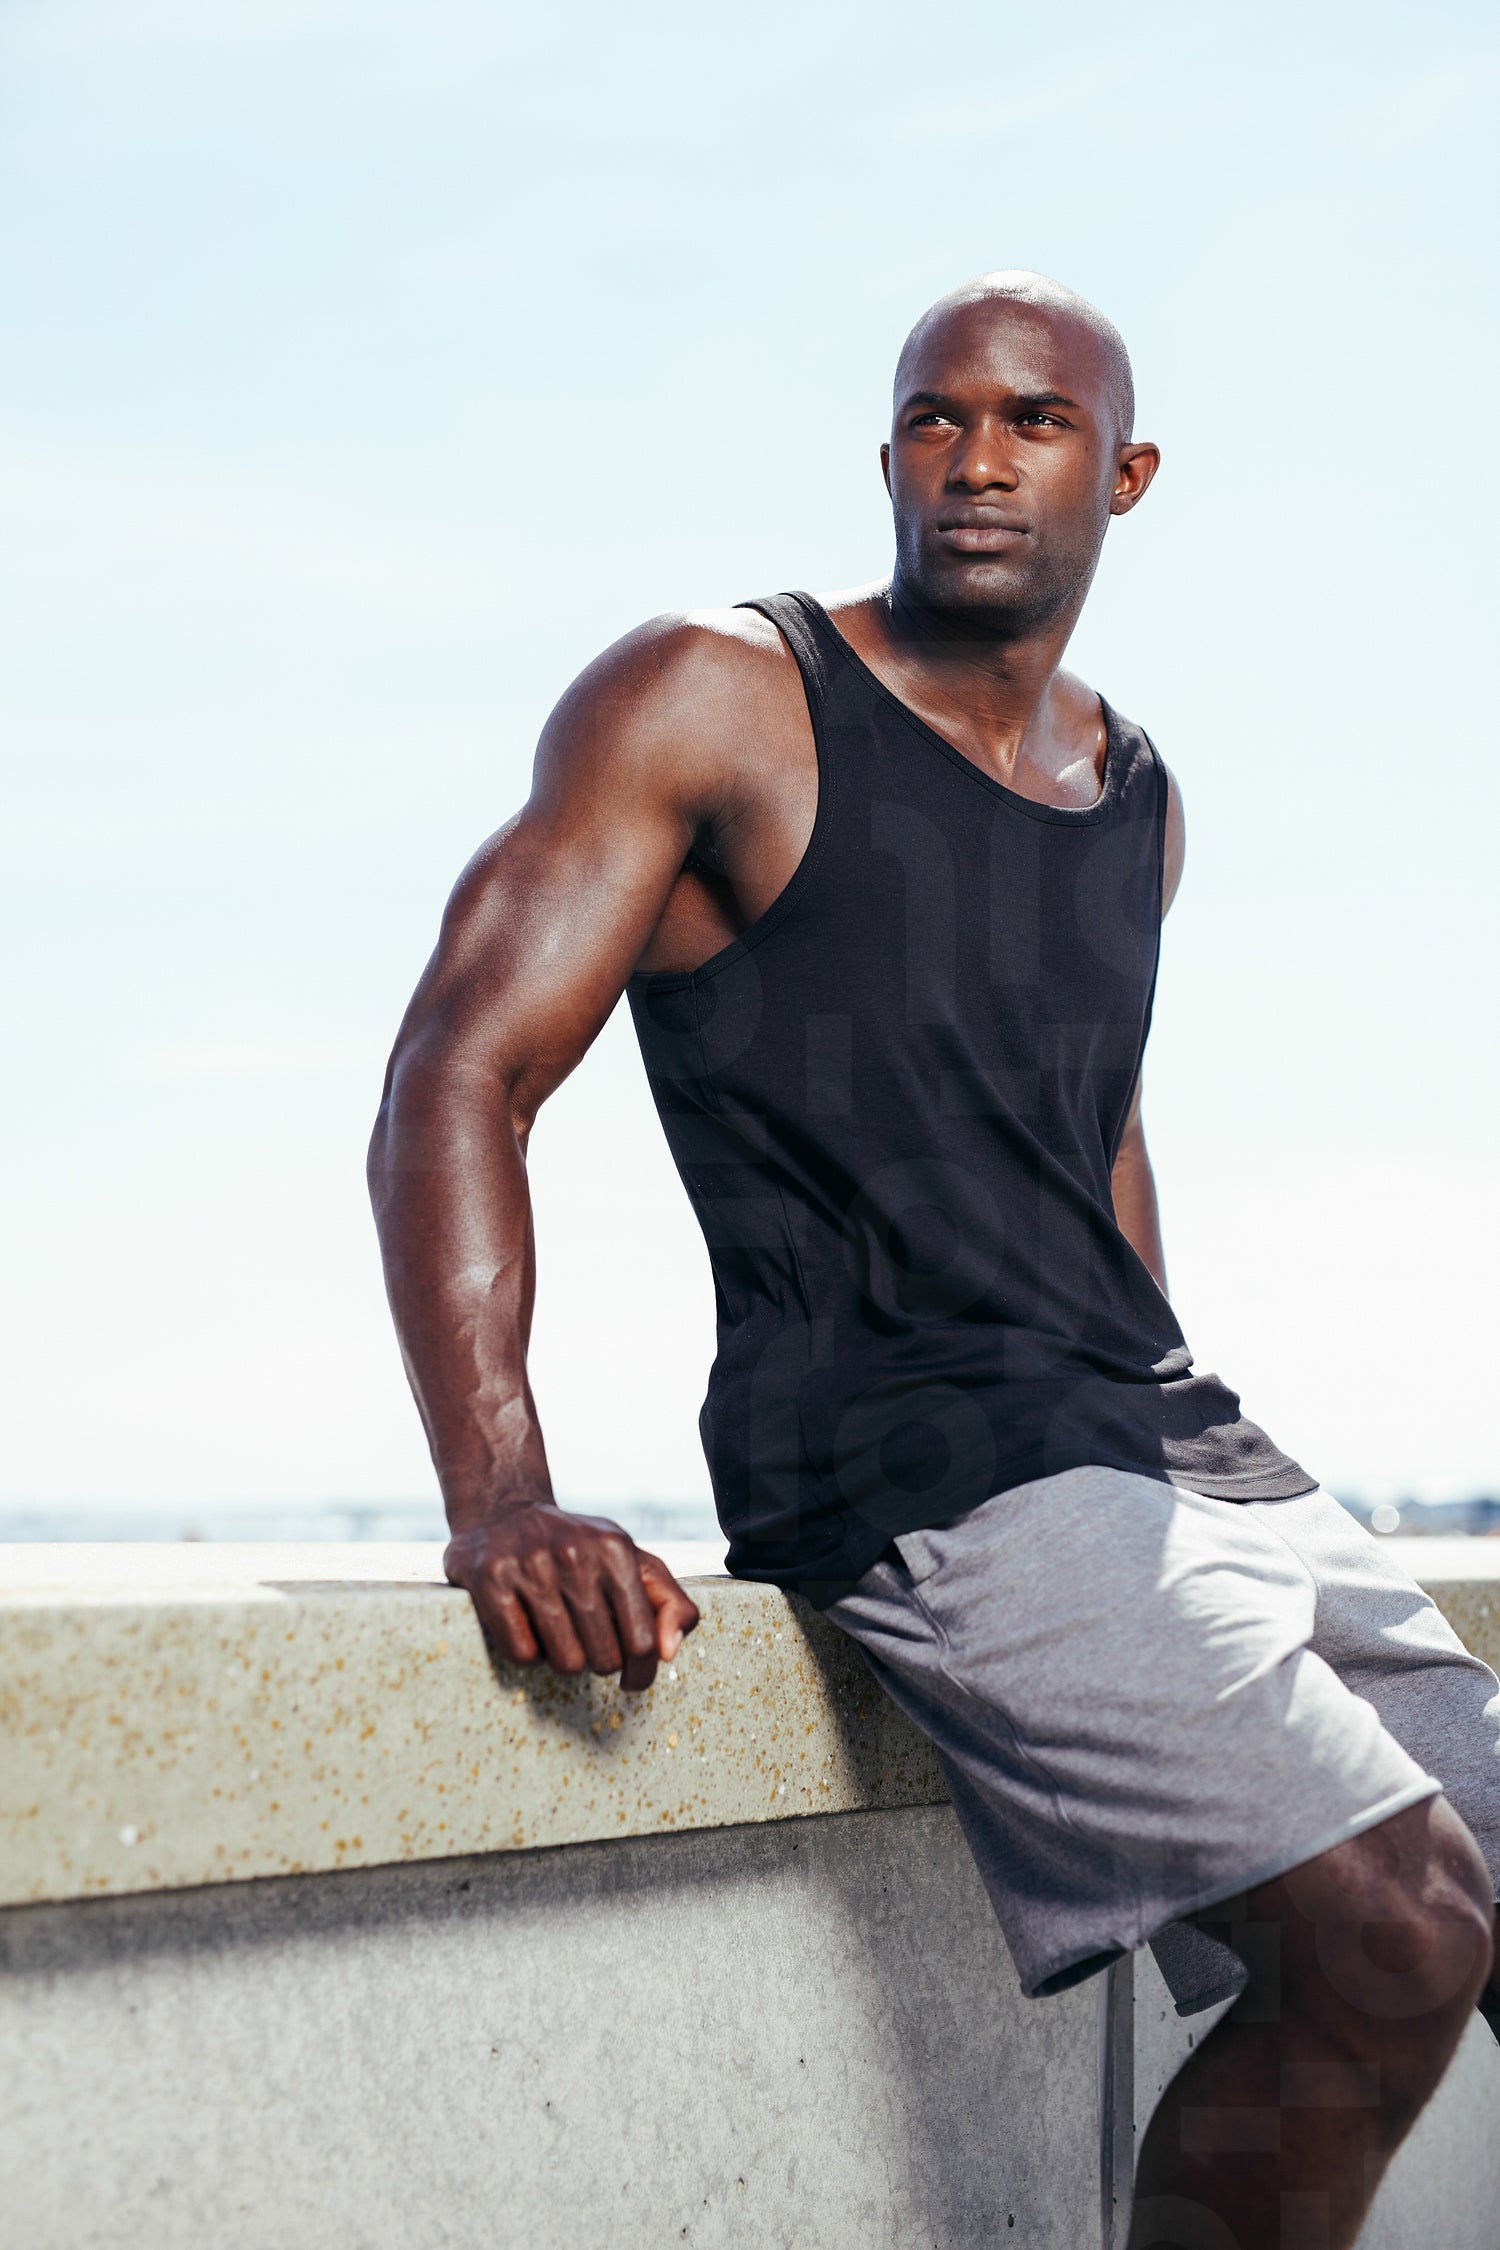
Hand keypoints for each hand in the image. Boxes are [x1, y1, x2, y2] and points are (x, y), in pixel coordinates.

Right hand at [444, 1502, 700, 1691]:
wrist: (503, 1509)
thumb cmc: (577, 1546)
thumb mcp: (630, 1559)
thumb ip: (668, 1602)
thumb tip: (668, 1652)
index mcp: (615, 1549)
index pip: (642, 1641)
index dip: (641, 1672)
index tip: (632, 1680)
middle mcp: (574, 1554)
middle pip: (605, 1659)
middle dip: (600, 1662)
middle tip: (589, 1644)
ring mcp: (530, 1565)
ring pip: (565, 1663)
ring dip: (564, 1660)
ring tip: (559, 1634)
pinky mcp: (490, 1579)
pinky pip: (522, 1654)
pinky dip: (528, 1654)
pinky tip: (528, 1628)